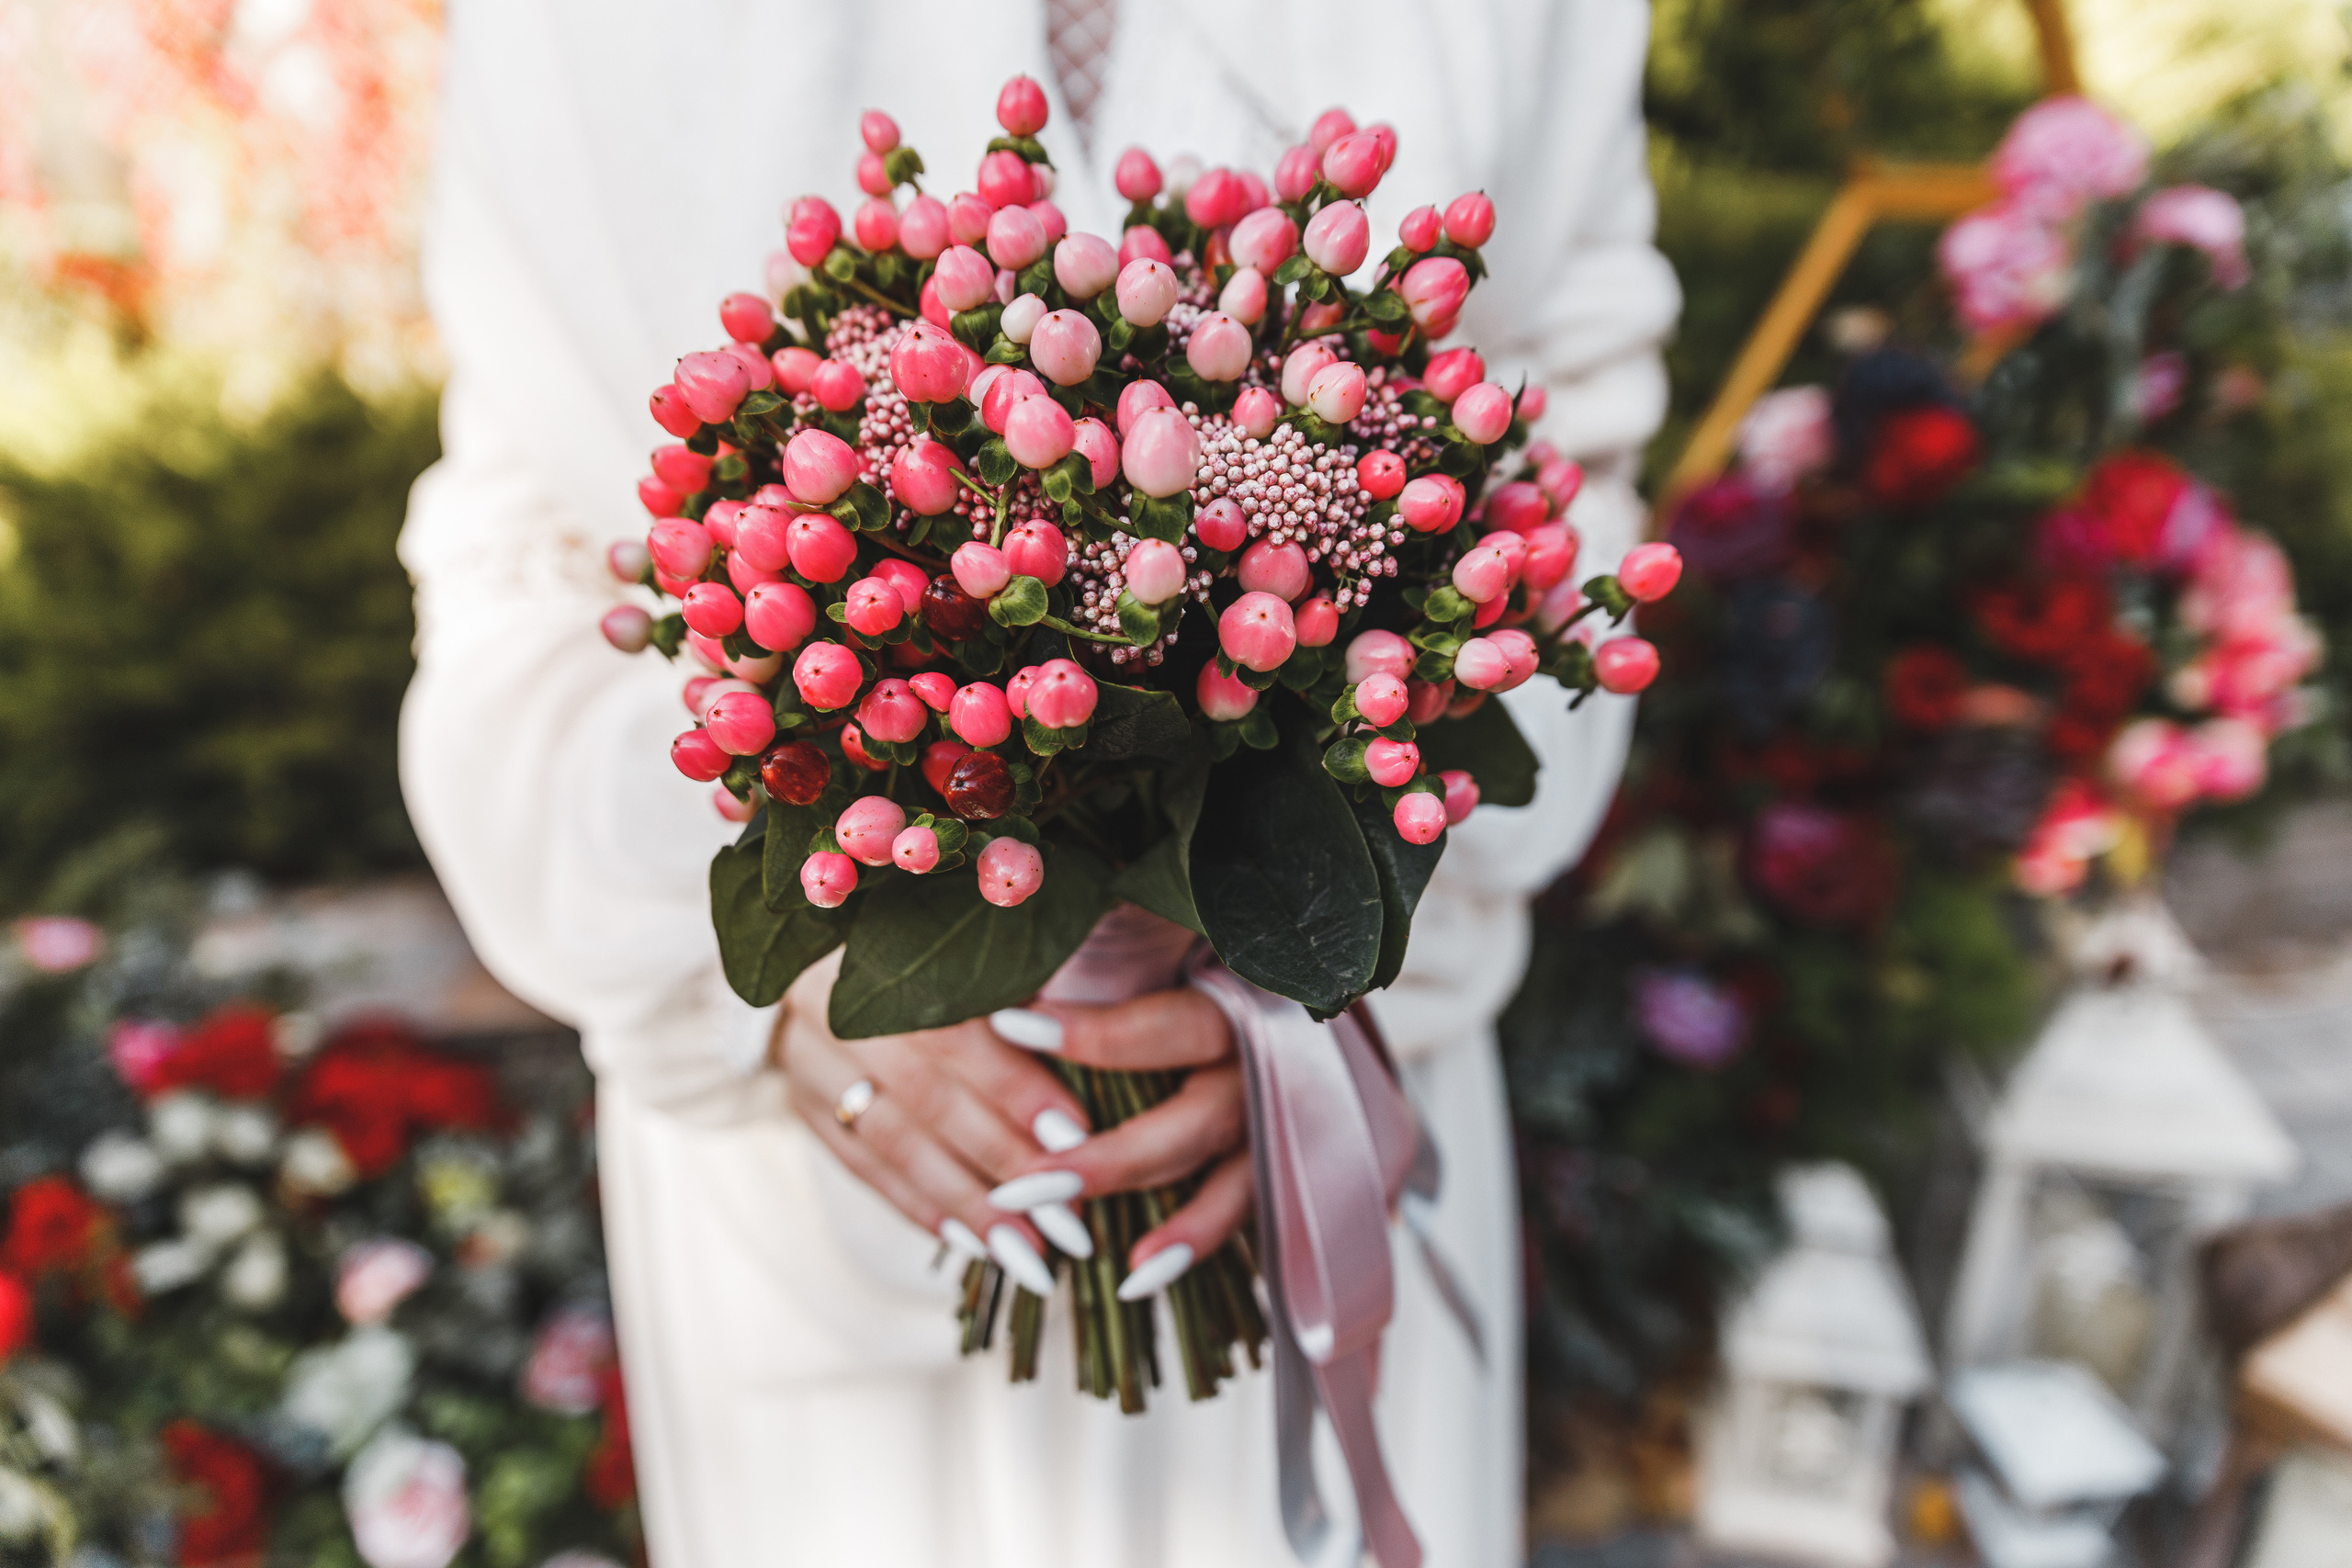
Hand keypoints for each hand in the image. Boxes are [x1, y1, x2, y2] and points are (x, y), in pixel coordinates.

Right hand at [776, 952, 1093, 1291]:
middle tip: (1066, 1217)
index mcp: (879, 949)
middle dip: (1003, 1162)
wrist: (807, 943)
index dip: (1014, 1086)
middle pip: (926, 1098)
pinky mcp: (802, 1101)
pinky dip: (919, 1206)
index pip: (953, 1031)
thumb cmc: (921, 935)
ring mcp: (809, 1057)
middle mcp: (834, 1005)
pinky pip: (862, 1165)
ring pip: (893, 1142)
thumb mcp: (964, 933)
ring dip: (966, 1202)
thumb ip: (1014, 978)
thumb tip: (1084, 1037)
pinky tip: (972, 1242)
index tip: (1076, 1136)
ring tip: (1027, 1251)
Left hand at [984, 990, 1250, 1294]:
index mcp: (1232, 1009)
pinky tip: (1135, 1279)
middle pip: (1196, 1122)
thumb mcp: (1156, 960)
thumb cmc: (1186, 979)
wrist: (1298, 1008)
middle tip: (1026, 1184)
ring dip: (1169, 1223)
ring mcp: (1272, 1125)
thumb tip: (1010, 974)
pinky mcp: (1269, 1167)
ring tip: (1096, 1256)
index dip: (1096, 1035)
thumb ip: (1100, 970)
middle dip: (1110, 1158)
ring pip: (1228, 1181)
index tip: (1009, 1031)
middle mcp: (1262, 1070)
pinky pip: (1236, 1213)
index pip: (1167, 1027)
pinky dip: (1191, 1244)